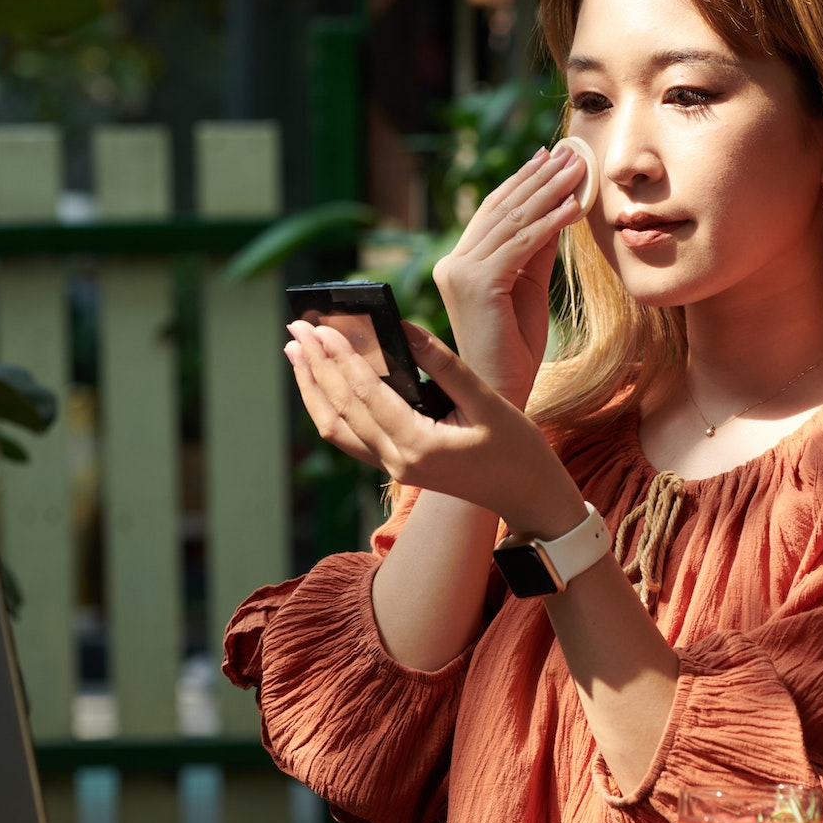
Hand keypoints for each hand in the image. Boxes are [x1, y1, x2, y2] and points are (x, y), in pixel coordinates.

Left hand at [285, 319, 585, 537]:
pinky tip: (322, 383)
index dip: (340, 357)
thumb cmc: (516, 447)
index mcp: (420, 445)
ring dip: (313, 388)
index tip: (320, 326)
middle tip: (295, 328)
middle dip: (315, 366)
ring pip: (335, 428)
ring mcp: (393, 468)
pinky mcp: (396, 466)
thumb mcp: (486, 399)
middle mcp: (398, 461)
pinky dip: (329, 407)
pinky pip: (349, 438)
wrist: (526, 496)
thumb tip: (402, 327)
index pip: (366, 394)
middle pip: (340, 409)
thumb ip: (442, 364)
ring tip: (296, 352)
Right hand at [432, 142, 587, 409]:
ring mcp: (461, 272)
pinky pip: (522, 244)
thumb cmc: (515, 349)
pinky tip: (574, 206)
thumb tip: (559, 207)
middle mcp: (453, 263)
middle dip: (539, 177)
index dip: (522, 181)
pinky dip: (550, 222)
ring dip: (550, 191)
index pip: (492, 211)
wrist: (501, 393)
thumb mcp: (529, 288)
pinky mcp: (478, 284)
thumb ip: (538, 250)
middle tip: (570, 152)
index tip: (549, 157)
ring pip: (513, 221)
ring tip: (580, 169)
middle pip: (501, 208)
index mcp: (459, 263)